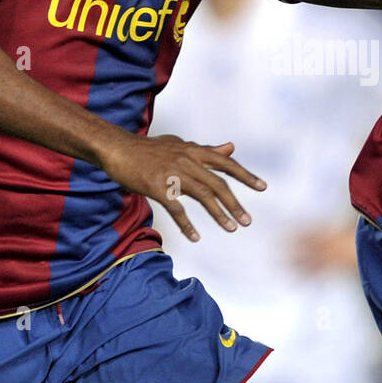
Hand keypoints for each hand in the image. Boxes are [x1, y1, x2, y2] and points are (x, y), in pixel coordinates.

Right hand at [98, 132, 265, 240]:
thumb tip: (232, 147)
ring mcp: (173, 173)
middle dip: (235, 204)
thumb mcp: (181, 145)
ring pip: (203, 196)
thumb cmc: (149, 149)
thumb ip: (207, 149)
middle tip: (247, 221)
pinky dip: (187, 225)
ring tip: (232, 229)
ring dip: (219, 214)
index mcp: (194, 151)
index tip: (263, 187)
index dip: (245, 175)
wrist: (118, 148)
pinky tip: (196, 237)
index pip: (226, 163)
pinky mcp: (157, 186)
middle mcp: (188, 160)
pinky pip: (176, 209)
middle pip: (218, 184)